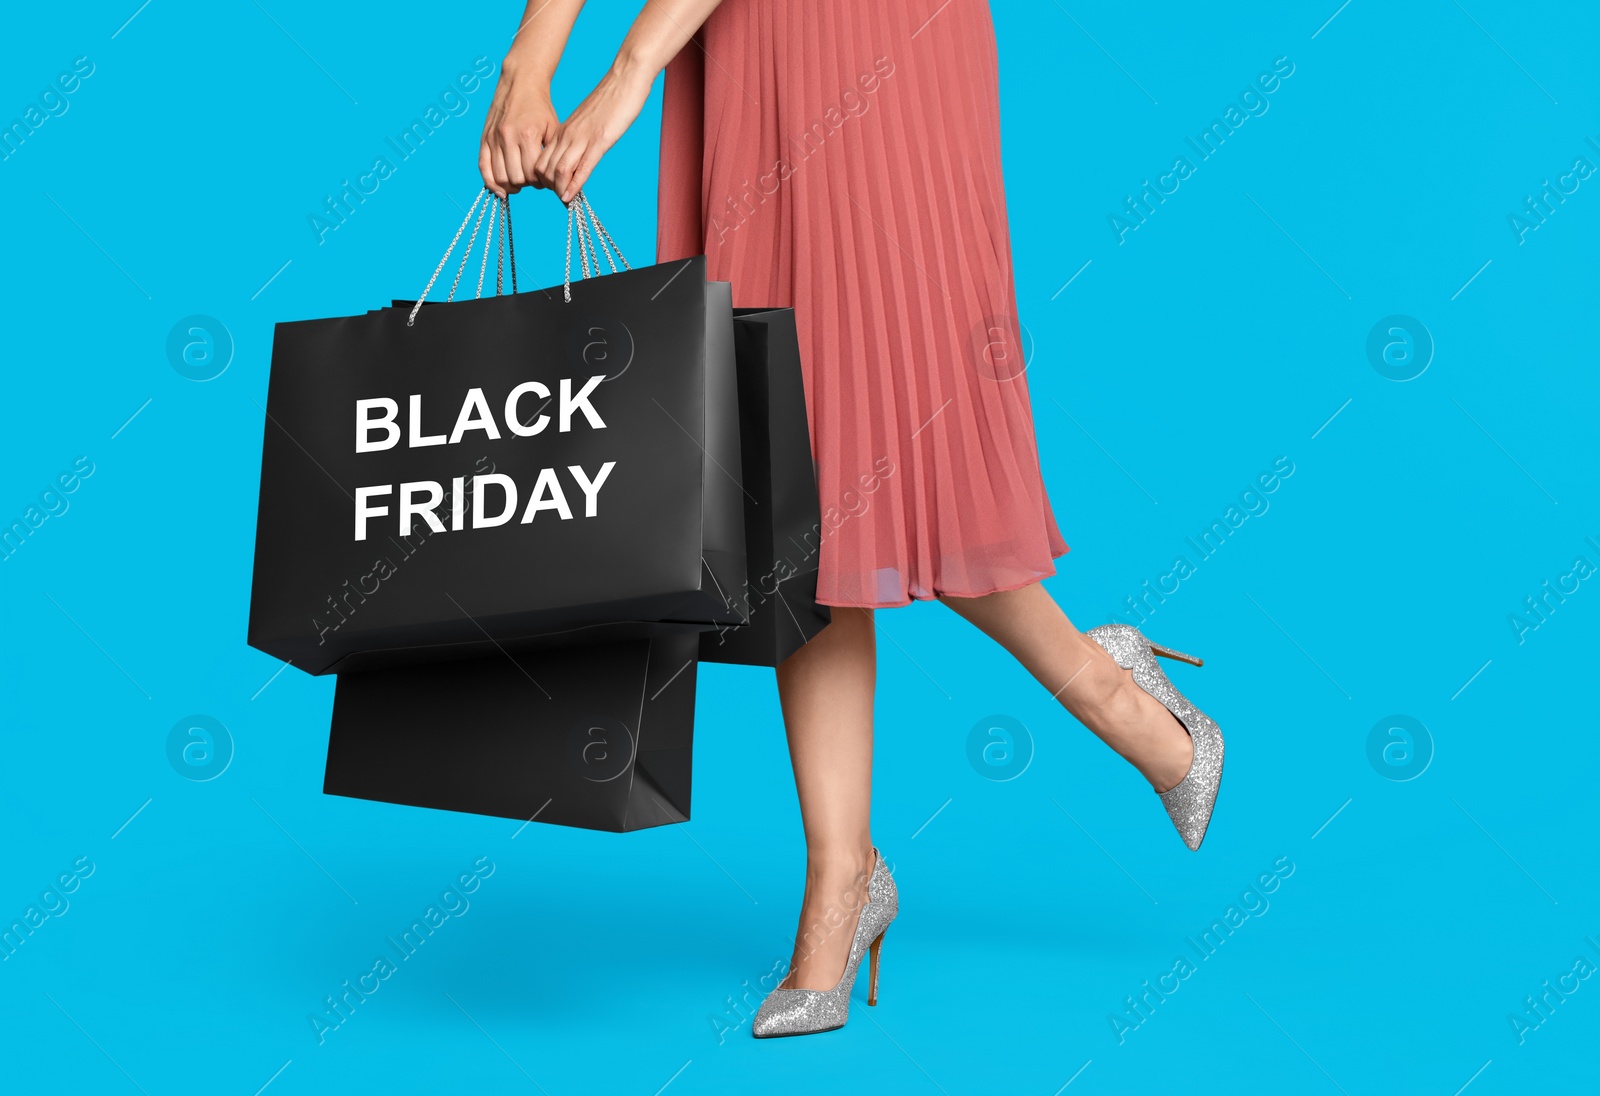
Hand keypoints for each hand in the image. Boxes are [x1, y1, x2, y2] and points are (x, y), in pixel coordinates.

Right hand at [479, 62, 559, 196]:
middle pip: (516, 178)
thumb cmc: (540, 108)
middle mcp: (508, 137)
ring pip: (500, 177)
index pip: (532, 174)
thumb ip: (551, 155)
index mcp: (527, 135)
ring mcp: (494, 138)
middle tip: (533, 180)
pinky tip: (501, 190)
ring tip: (520, 183)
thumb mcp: (553, 129)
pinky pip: (483, 167)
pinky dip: (491, 183)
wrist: (520, 83)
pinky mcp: (484, 138)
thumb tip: (552, 181)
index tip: (544, 180)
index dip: (540, 183)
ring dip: (511, 185)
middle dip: (526, 184)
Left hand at [532, 67, 652, 202]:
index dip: (542, 179)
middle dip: (548, 188)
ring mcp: (582, 138)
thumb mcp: (589, 122)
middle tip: (559, 198)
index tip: (552, 190)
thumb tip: (578, 156)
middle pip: (544, 168)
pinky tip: (571, 197)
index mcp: (563, 130)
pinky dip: (574, 185)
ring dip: (559, 189)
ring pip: (558, 170)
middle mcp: (567, 134)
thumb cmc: (611, 99)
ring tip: (564, 200)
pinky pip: (581, 167)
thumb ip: (581, 138)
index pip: (542, 160)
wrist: (625, 77)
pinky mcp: (599, 140)